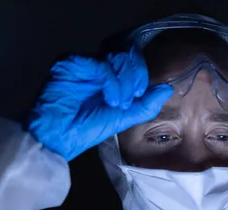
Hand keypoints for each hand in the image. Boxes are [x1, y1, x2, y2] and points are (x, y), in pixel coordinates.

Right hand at [27, 47, 172, 160]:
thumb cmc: (87, 129)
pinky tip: (110, 98)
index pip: (132, 61)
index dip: (140, 74)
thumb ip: (145, 105)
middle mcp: (97, 66)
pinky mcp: (71, 62)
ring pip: (116, 57)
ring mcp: (84, 62)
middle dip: (135, 76)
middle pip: (126, 55)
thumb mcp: (123, 118)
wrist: (60, 137)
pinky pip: (100, 64)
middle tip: (132, 97)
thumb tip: (167, 89)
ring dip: (124, 81)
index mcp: (110, 76)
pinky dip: (111, 82)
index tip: (139, 95)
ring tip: (119, 103)